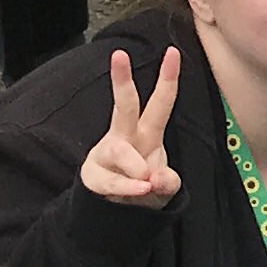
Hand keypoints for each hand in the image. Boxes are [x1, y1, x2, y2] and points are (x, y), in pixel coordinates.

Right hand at [78, 47, 182, 204]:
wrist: (119, 214)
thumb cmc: (145, 190)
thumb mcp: (166, 188)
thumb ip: (168, 182)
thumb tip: (157, 178)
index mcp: (147, 133)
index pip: (160, 103)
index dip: (167, 79)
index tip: (173, 52)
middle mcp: (125, 138)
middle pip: (124, 106)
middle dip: (122, 81)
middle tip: (119, 54)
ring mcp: (106, 155)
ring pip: (118, 148)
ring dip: (134, 163)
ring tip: (146, 179)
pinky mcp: (93, 176)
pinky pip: (111, 181)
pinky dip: (128, 188)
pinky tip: (142, 189)